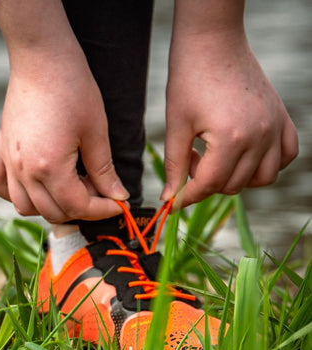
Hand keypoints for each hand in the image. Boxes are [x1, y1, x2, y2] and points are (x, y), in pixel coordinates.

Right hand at [0, 45, 127, 222]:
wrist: (41, 59)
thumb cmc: (71, 88)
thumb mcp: (96, 131)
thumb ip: (104, 170)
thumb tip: (117, 196)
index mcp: (49, 167)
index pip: (77, 206)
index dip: (102, 210)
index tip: (118, 204)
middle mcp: (24, 171)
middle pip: (53, 212)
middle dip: (81, 209)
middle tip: (99, 191)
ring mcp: (9, 162)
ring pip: (26, 206)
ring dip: (50, 206)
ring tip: (70, 188)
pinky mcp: (0, 151)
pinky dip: (16, 194)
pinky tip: (34, 185)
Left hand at [162, 31, 298, 207]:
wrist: (212, 42)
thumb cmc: (189, 79)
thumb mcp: (176, 126)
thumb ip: (174, 166)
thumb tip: (169, 198)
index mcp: (232, 138)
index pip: (210, 184)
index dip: (186, 196)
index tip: (172, 201)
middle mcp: (260, 136)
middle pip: (233, 185)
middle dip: (205, 181)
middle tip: (190, 159)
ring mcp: (275, 126)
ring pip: (262, 178)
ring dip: (236, 178)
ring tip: (214, 158)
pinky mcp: (282, 117)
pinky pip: (286, 155)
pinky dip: (267, 164)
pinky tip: (244, 156)